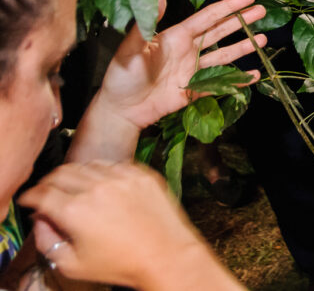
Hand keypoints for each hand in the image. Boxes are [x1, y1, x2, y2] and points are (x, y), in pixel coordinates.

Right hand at [20, 162, 229, 288]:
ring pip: (88, 164)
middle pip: (61, 173)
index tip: (31, 200)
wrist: (165, 255)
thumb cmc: (121, 264)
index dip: (31, 196)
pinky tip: (103, 184)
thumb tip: (41, 219)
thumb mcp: (72, 264)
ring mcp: (123, 178)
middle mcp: (98, 188)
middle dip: (49, 182)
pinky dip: (103, 171)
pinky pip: (115, 164)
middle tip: (48, 192)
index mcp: (76, 210)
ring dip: (75, 174)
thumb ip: (47, 240)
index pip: (42, 193)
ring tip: (75, 186)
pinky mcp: (143, 174)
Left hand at [89, 0, 265, 130]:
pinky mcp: (194, 90)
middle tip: (262, 11)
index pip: (208, 17)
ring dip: (243, 46)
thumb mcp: (131, 47)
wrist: (119, 110)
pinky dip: (237, 80)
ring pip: (223, 55)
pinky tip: (253, 75)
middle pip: (220, 32)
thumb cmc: (121, 76)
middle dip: (241, 21)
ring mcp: (193, 70)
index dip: (228, 7)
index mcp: (177, 36)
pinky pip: (220, 83)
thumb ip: (148, 21)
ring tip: (263, 39)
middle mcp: (188, 50)